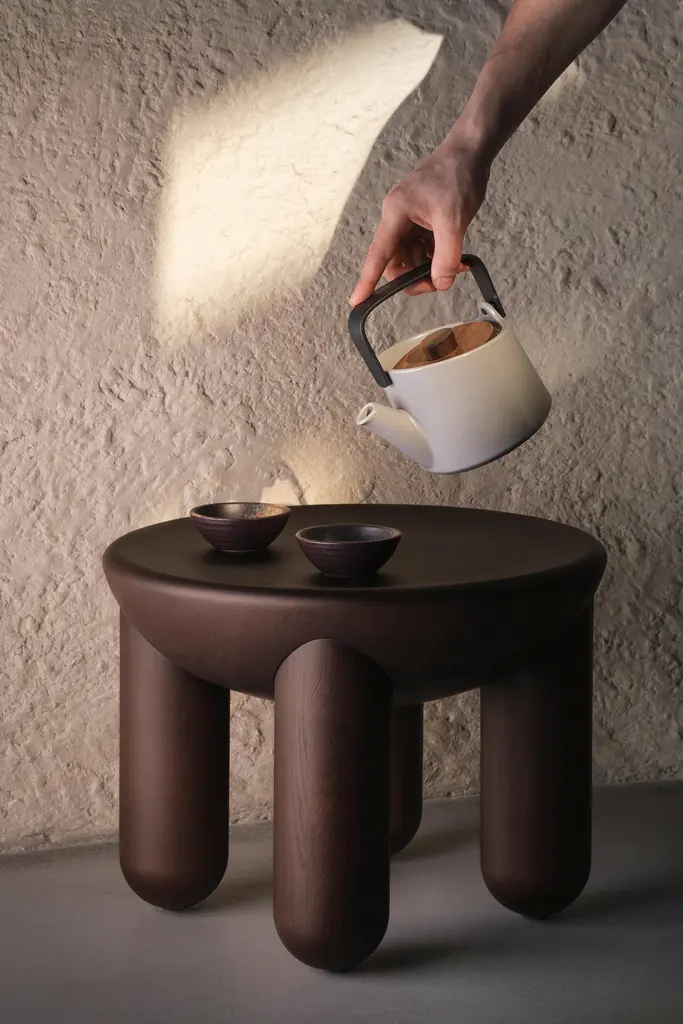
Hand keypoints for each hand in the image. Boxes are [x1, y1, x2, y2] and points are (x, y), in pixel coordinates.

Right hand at [350, 138, 489, 304]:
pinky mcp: (423, 223)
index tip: (357, 302)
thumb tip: (441, 283)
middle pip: (396, 263)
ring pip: (411, 260)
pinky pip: (424, 251)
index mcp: (396, 214)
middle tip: (441, 282)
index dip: (367, 280)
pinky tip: (457, 260)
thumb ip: (445, 255)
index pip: (378, 255)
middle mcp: (397, 219)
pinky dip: (438, 259)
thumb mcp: (453, 220)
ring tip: (456, 268)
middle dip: (415, 278)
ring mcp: (410, 222)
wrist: (470, 152)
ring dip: (430, 270)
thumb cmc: (457, 176)